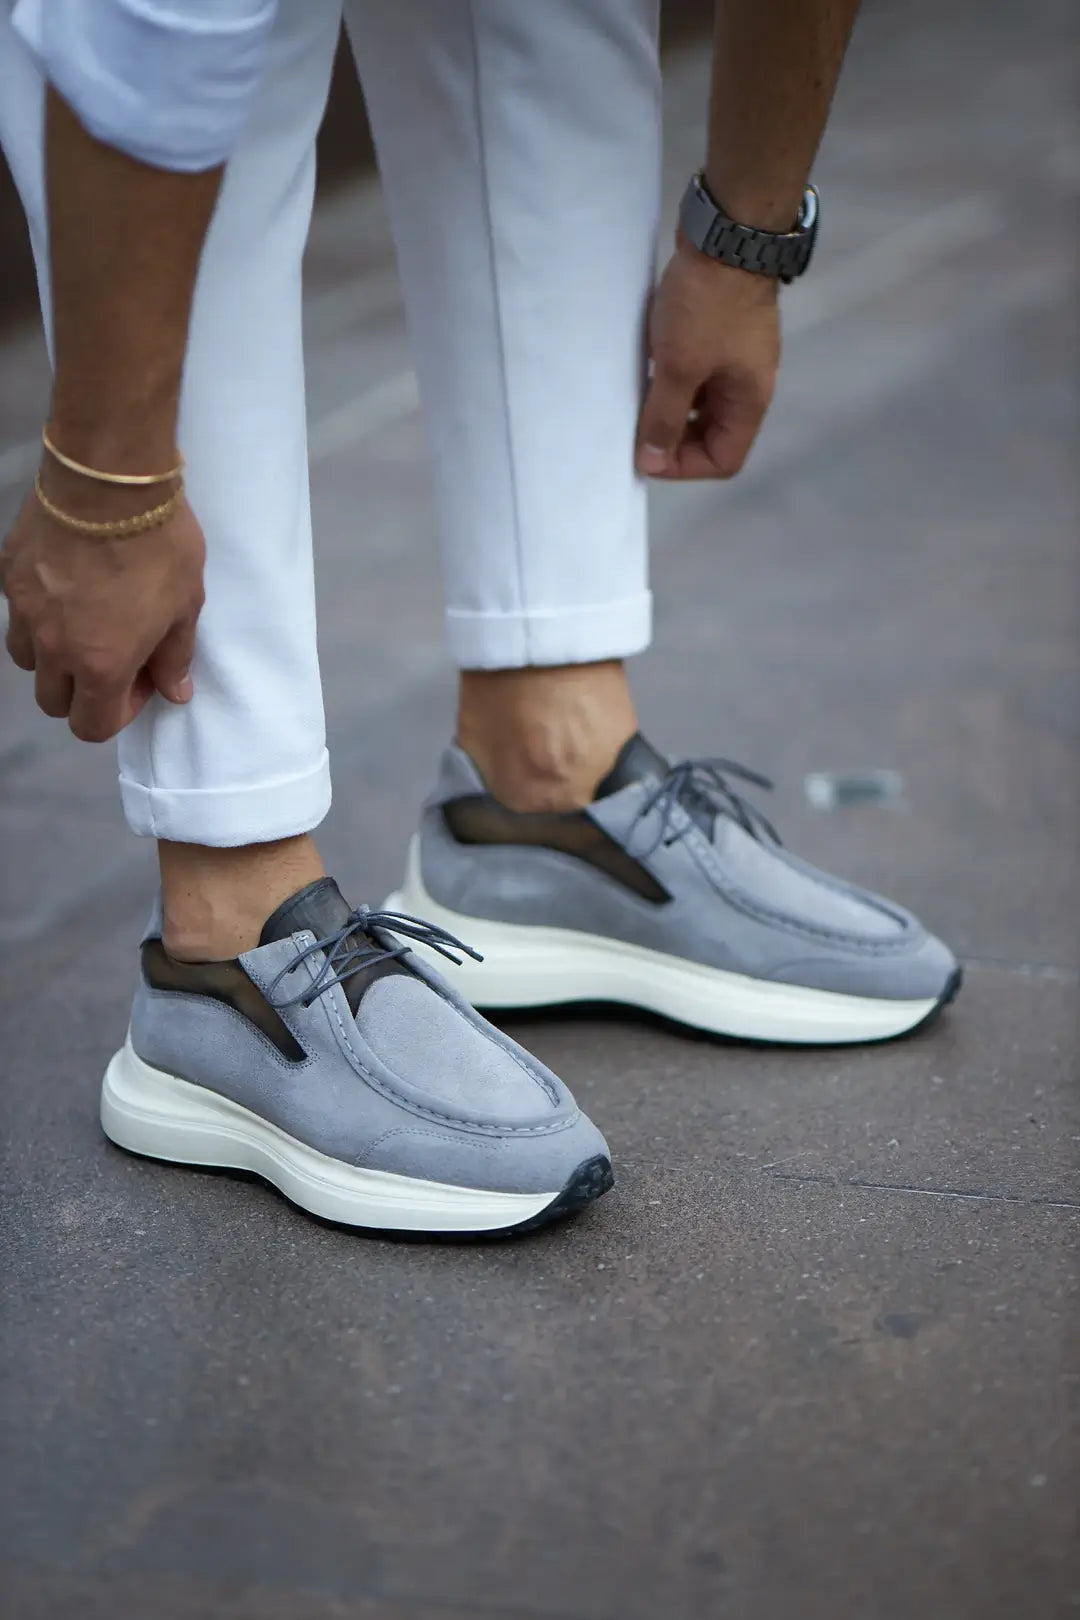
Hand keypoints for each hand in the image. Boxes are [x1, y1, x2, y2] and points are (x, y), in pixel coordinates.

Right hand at [1, 481, 205, 742]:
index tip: (141, 680)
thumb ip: (175, 657)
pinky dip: (37, 615)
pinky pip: (16, 613)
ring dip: (54, 658)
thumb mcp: (185, 606)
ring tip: (85, 624)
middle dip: (83, 693)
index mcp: (100, 665)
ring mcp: (23, 610)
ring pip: (28, 661)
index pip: (92, 726)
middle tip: (114, 656)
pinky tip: (64, 588)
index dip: (120, 714)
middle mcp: (53, 647)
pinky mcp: (8, 574)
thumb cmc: (159, 545)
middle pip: (53, 701)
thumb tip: (174, 692)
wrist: (108, 478)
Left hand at [635, 233, 780, 479]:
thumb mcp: (680, 368)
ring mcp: (736, 357)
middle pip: (712, 435)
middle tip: (636, 430)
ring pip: (702, 404)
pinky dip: (674, 380)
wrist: (726, 232)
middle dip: (674, 439)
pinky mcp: (721, 333)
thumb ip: (664, 417)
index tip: (647, 452)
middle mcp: (748, 385)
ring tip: (637, 401)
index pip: (723, 460)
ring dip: (671, 408)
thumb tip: (652, 461)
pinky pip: (697, 373)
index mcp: (749, 402)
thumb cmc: (707, 306)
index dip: (685, 467)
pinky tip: (647, 369)